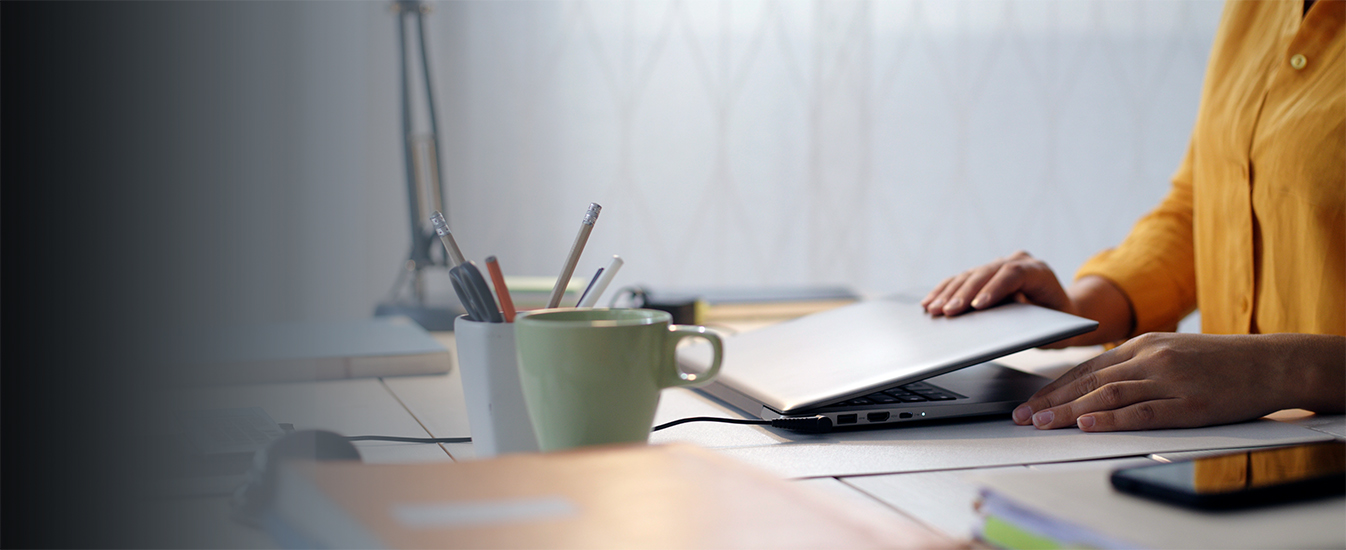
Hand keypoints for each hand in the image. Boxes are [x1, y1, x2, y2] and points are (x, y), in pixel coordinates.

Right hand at [922, 251, 1135, 346]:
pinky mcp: (987, 272)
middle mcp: (1019, 261)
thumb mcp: (1052, 327)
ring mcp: (1001, 264)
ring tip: (933, 309)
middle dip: (964, 294)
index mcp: (1040, 272)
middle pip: (987, 273)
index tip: (978, 307)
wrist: (1062, 312)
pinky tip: (931, 301)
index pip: (1013, 274)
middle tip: (948, 312)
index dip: (994, 289)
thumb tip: (1000, 323)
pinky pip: (962, 278)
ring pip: (970, 274)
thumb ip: (1031, 323)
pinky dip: (946, 290)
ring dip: (949, 293)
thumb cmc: (1059, 324)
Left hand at [1011, 333, 1339, 431]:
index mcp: (1142, 344)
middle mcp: (1149, 358)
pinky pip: (1142, 412)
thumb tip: (1098, 383)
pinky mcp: (1188, 404)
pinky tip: (1086, 424)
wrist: (1271, 362)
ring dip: (1068, 411)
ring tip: (1042, 423)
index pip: (1086, 368)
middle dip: (1050, 400)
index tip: (1030, 402)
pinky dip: (1110, 419)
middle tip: (1022, 416)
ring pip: (1107, 395)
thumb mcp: (1171, 351)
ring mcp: (1168, 381)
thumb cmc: (1221, 362)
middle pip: (1088, 381)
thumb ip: (1136, 364)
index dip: (1054, 386)